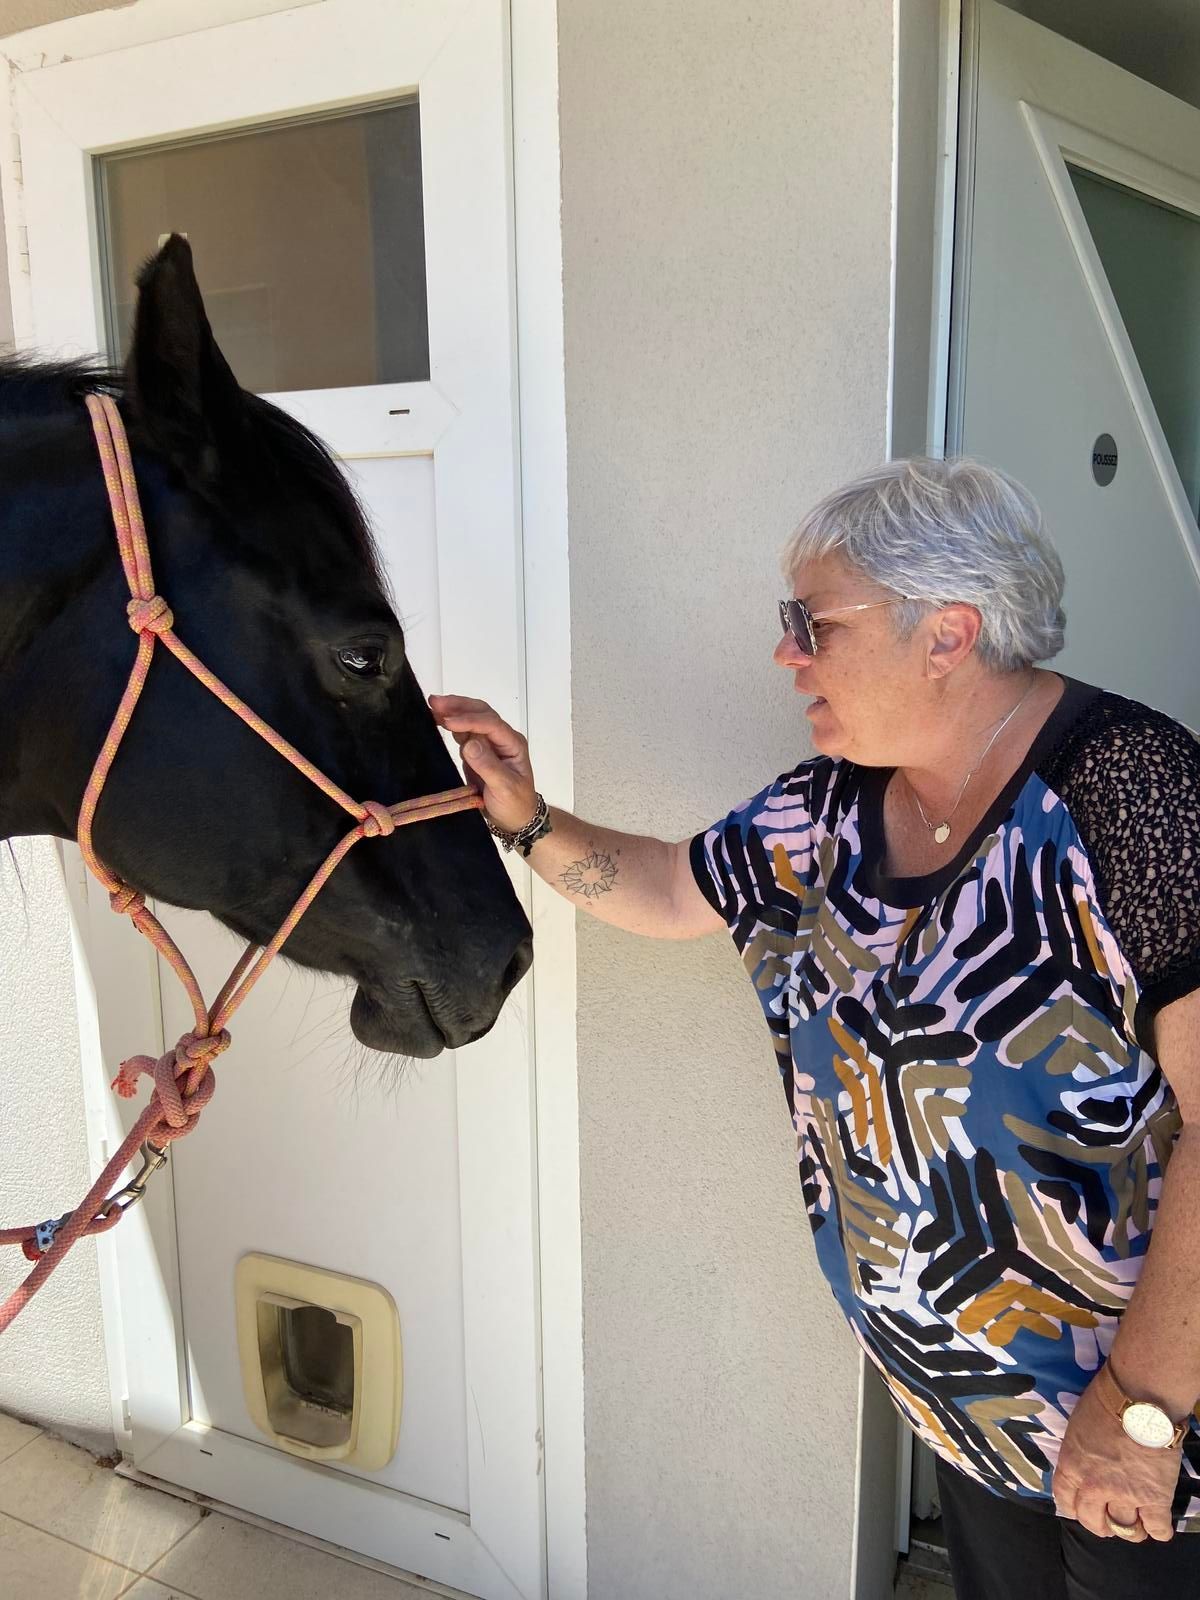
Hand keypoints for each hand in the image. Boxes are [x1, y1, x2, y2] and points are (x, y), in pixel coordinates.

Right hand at [428, 695, 538, 833]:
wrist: (515, 819)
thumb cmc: (515, 804)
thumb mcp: (505, 788)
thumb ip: (488, 766)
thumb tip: (469, 744)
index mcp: (512, 743)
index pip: (491, 723)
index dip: (469, 720)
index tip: (448, 722)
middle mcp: (501, 738)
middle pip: (481, 713)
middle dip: (459, 706)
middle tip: (435, 702)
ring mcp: (488, 743)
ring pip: (471, 719)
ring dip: (453, 710)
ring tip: (432, 705)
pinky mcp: (477, 751)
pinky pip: (463, 732)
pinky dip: (450, 724)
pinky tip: (436, 719)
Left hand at [1052, 1370, 1179, 1541]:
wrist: (1139, 1401)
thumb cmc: (1105, 1402)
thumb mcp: (1077, 1426)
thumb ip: (1079, 1451)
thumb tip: (1086, 1460)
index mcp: (1072, 1466)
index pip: (1066, 1501)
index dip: (1075, 1510)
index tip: (1081, 1511)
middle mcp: (1094, 1487)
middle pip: (1093, 1521)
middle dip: (1101, 1525)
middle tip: (1110, 1522)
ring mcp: (1125, 1496)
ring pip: (1125, 1530)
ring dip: (1131, 1530)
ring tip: (1137, 1525)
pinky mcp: (1155, 1499)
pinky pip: (1158, 1529)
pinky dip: (1159, 1530)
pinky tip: (1158, 1524)